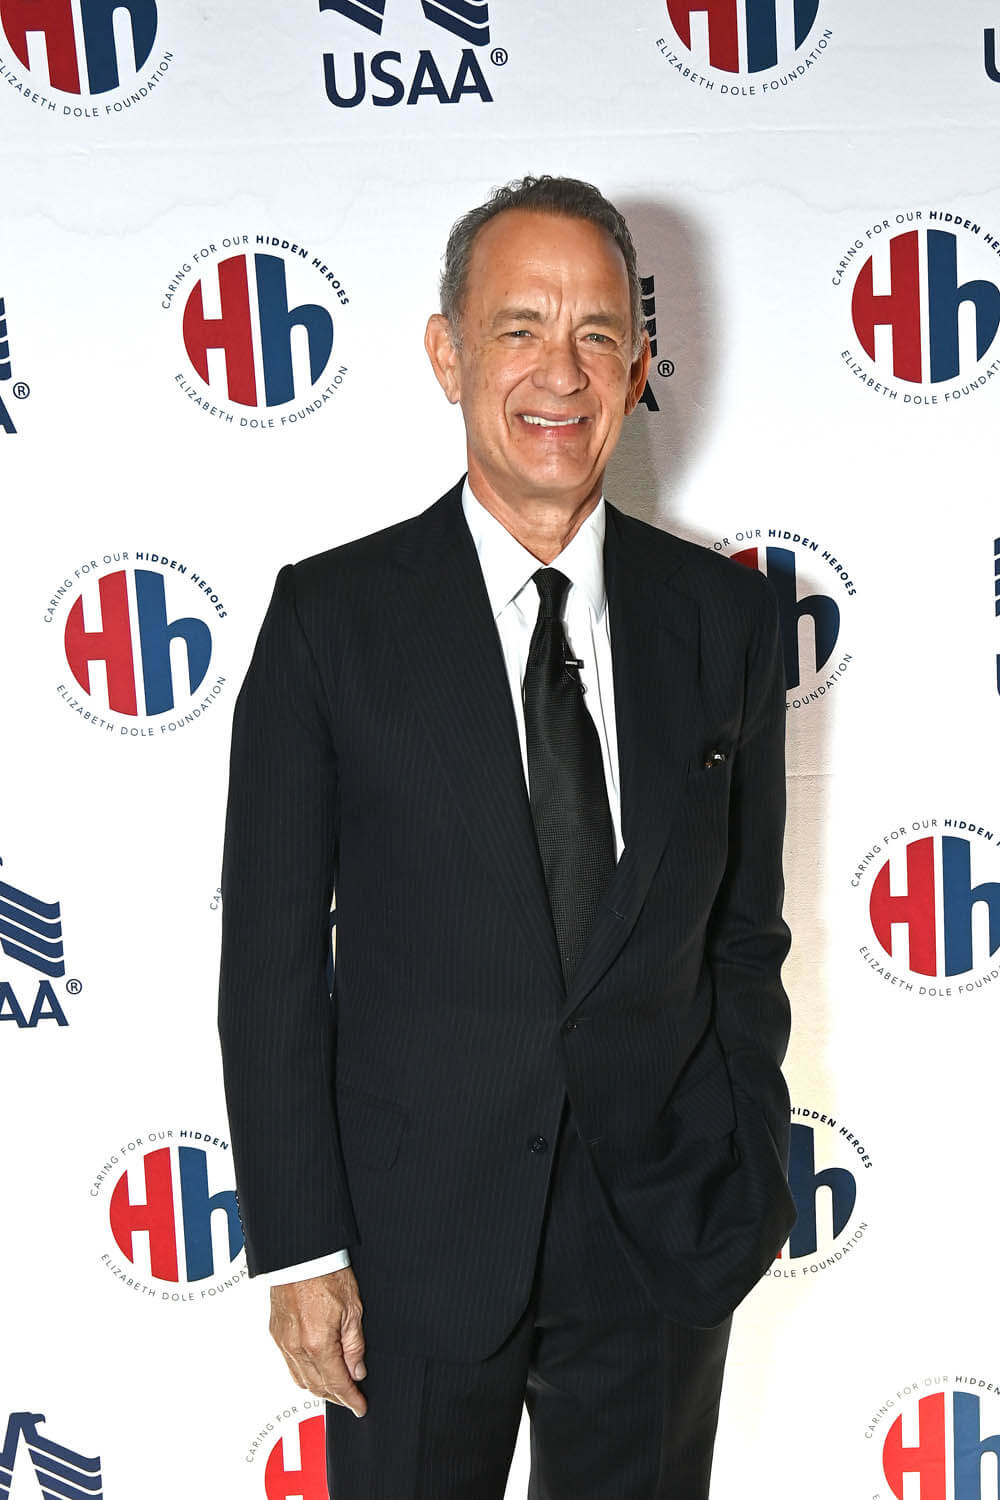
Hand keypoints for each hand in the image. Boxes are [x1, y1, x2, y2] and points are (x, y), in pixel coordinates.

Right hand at [269, 1267, 367, 1416]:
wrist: (301, 1254)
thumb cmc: (327, 1274)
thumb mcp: (353, 1309)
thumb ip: (354, 1346)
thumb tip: (357, 1371)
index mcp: (318, 1343)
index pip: (337, 1383)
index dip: (351, 1399)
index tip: (360, 1407)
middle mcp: (296, 1347)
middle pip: (317, 1387)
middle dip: (336, 1397)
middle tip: (351, 1400)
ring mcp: (283, 1341)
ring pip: (301, 1380)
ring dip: (319, 1388)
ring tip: (335, 1389)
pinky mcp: (276, 1333)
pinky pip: (290, 1365)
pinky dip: (304, 1374)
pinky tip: (315, 1370)